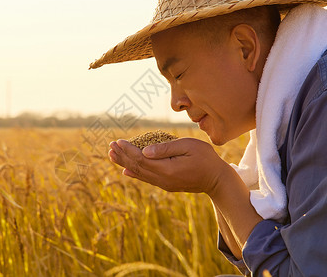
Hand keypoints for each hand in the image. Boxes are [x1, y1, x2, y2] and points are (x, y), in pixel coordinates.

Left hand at [108, 138, 228, 194]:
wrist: (217, 180)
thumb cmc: (205, 158)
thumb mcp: (188, 147)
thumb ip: (166, 148)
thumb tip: (144, 151)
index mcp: (166, 169)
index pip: (141, 159)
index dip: (128, 150)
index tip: (118, 141)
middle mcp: (162, 179)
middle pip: (137, 167)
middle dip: (122, 155)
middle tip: (110, 146)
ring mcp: (164, 184)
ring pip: (139, 173)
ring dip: (125, 163)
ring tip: (112, 155)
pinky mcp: (166, 184)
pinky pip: (146, 178)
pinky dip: (134, 173)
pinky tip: (125, 170)